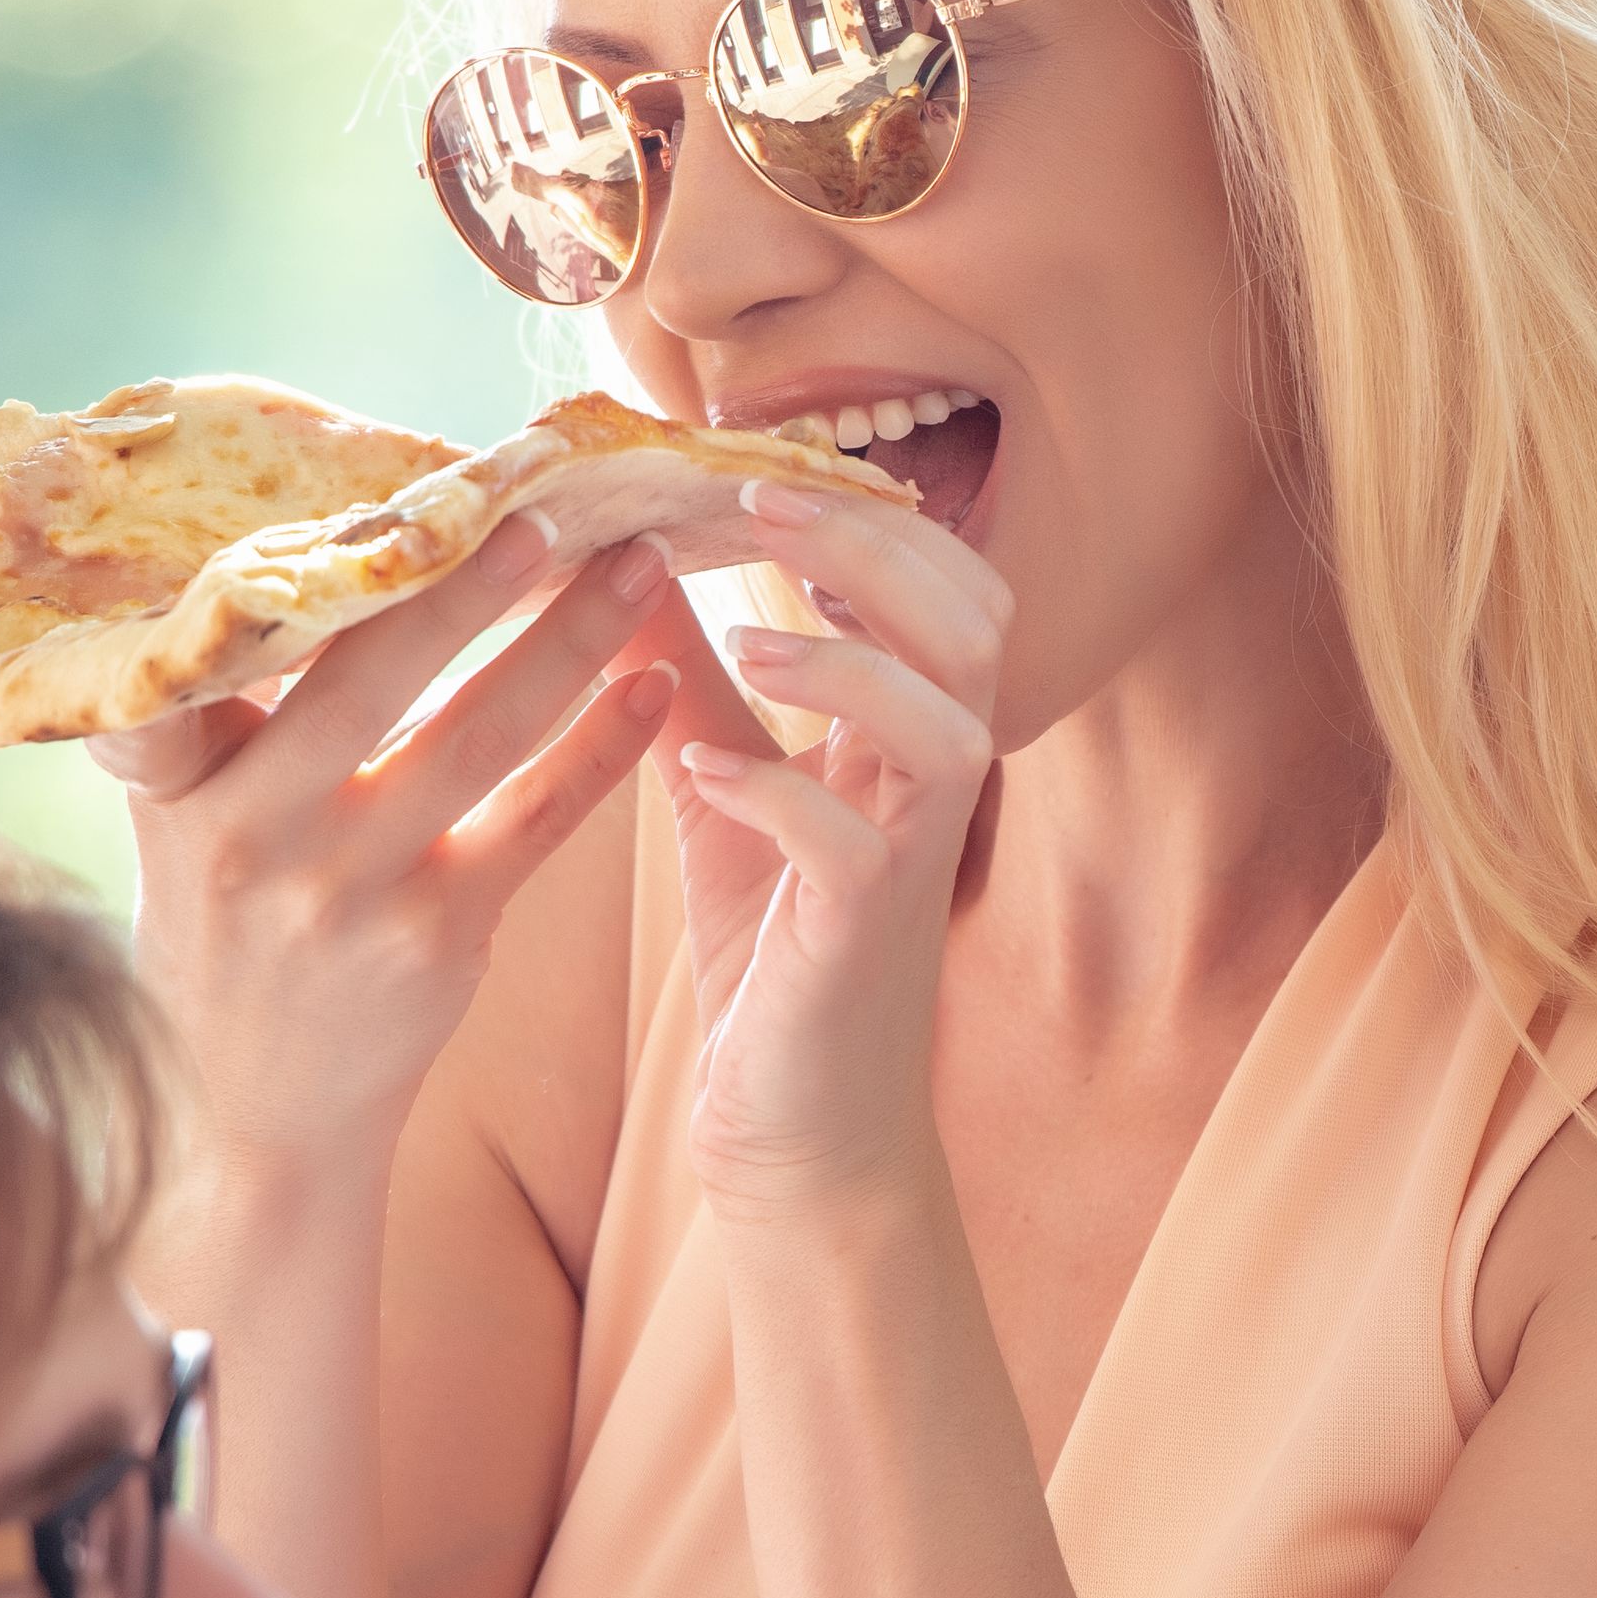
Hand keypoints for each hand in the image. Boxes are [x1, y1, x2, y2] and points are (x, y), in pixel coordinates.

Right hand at [97, 526, 681, 1170]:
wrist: (249, 1117)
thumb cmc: (220, 938)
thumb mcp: (177, 826)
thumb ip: (213, 722)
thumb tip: (281, 572)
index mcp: (183, 786)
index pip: (246, 648)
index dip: (327, 566)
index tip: (409, 482)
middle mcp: (259, 834)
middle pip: (380, 674)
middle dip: (476, 581)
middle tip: (554, 499)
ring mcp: (353, 892)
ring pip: (480, 737)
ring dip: (572, 645)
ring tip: (642, 569)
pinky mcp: (438, 940)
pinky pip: (539, 825)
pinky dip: (602, 751)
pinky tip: (657, 688)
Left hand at [672, 479, 1011, 1218]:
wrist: (799, 1130)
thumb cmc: (773, 962)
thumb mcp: (724, 790)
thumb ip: (690, 681)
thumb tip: (621, 561)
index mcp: (908, 739)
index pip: (943, 588)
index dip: (872, 514)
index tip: (763, 467)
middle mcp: (931, 789)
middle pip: (975, 625)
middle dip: (878, 546)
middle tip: (761, 496)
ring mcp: (911, 862)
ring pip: (950, 726)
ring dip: (852, 662)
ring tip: (753, 629)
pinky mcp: (864, 939)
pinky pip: (854, 846)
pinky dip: (780, 792)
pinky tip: (702, 766)